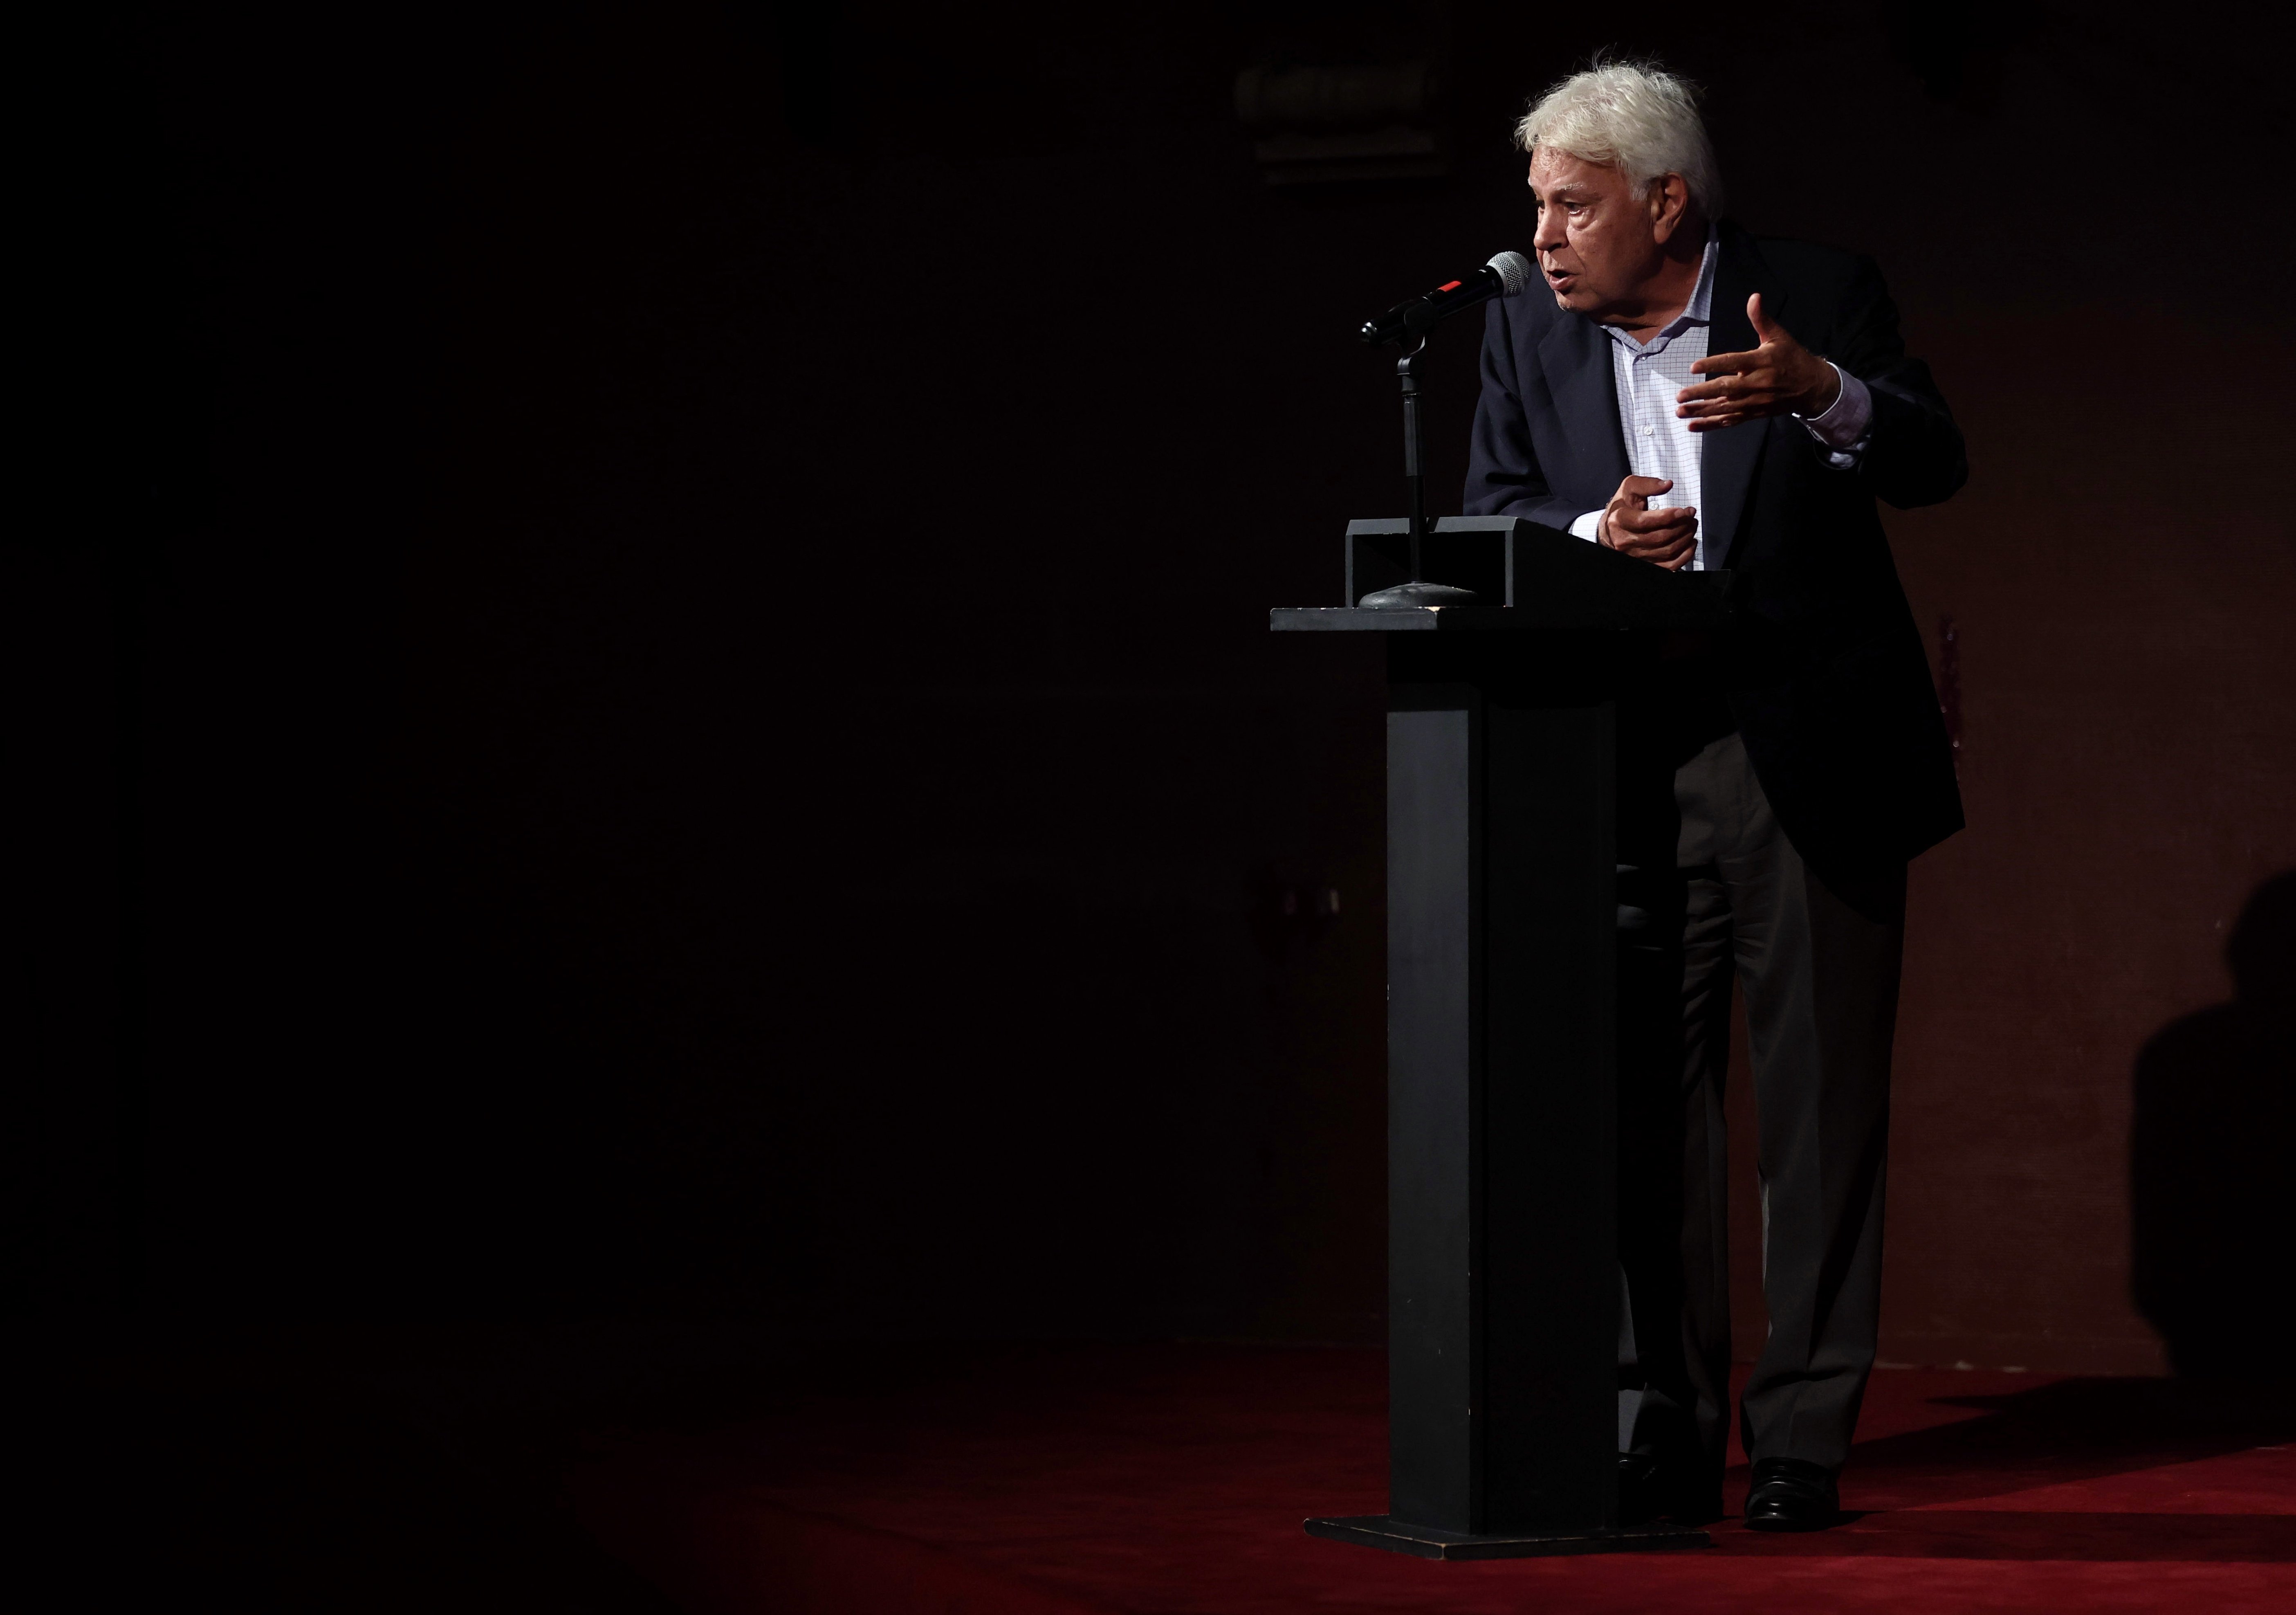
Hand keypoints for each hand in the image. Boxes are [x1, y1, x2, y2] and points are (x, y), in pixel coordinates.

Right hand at [1598, 474, 1696, 569]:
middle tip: (1690, 515)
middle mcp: (1625, 540)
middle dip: (1681, 525)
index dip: (1667, 517)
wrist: (1610, 529)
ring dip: (1685, 538)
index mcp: (1619, 520)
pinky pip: (1668, 566)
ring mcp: (1635, 554)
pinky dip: (1684, 556)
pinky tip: (1690, 543)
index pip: (1645, 522)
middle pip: (1659, 537)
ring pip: (1666, 551)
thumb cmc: (1621, 508)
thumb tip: (1667, 485)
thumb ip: (1647, 484)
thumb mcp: (1629, 489)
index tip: (1683, 511)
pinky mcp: (1645, 563)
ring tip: (1691, 525)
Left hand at [1674, 293, 1838, 432]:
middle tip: (1680, 395)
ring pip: (1725, 408)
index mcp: (1761, 362)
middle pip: (1726, 389)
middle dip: (1702, 393)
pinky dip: (1711, 424)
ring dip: (1701, 411)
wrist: (1812, 387)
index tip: (1694, 366)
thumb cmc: (1792, 358)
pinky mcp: (1753, 413)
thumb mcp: (1779, 336)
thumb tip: (1754, 297)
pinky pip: (1730, 421)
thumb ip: (1761, 319)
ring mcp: (1754, 401)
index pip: (1734, 362)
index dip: (1713, 364)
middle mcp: (1757, 383)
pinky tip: (1692, 426)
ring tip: (1679, 411)